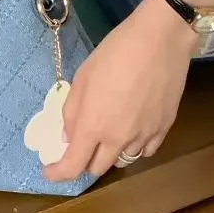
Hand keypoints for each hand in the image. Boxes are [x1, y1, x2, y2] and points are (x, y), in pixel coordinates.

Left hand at [44, 0, 198, 183]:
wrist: (160, 39)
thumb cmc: (115, 52)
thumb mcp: (82, 77)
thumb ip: (72, 111)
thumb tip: (68, 137)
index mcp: (93, 126)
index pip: (72, 167)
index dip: (57, 173)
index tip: (49, 169)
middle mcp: (118, 139)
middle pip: (98, 168)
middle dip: (84, 161)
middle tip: (81, 144)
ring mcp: (144, 136)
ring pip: (123, 160)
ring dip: (111, 153)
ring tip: (110, 134)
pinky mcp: (165, 128)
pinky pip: (146, 150)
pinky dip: (135, 147)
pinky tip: (133, 131)